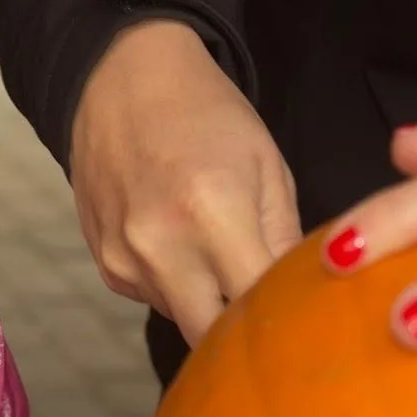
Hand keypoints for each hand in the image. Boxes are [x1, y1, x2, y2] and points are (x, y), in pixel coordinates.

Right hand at [70, 19, 301, 345]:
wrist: (120, 78)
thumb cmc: (207, 115)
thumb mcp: (268, 167)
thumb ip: (287, 241)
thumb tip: (306, 300)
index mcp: (213, 213)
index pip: (260, 304)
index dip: (290, 320)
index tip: (310, 323)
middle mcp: (160, 247)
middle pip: (213, 338)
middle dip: (245, 335)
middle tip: (272, 318)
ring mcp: (125, 261)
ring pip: (184, 319)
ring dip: (210, 304)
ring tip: (220, 257)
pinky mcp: (107, 267)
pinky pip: (155, 300)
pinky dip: (177, 287)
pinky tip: (181, 244)